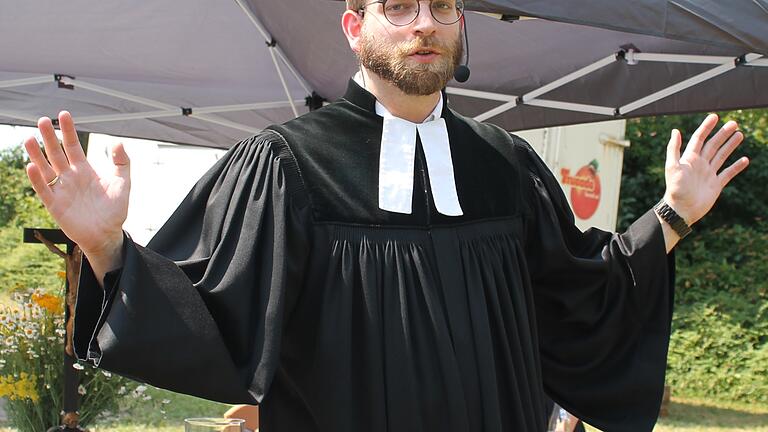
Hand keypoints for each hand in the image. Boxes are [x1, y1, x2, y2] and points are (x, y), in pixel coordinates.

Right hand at [24, 111, 129, 261]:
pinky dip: (36, 179)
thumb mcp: (122, 183)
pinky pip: (43, 190)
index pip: (73, 146)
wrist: (108, 234)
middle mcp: (69, 177)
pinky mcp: (55, 204)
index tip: (64, 114)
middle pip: (56, 153)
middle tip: (43, 120)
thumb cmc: (114, 210)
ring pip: (45, 168)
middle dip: (49, 137)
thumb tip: (117, 142)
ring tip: (30, 138)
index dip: (68, 131)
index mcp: (84, 170)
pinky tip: (32, 166)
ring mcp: (61, 190)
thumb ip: (122, 163)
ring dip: (37, 154)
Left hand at [663, 113, 748, 225]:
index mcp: (689, 159)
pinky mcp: (716, 185)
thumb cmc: (675, 189)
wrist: (681, 210)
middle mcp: (700, 164)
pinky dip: (736, 167)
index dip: (706, 127)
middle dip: (723, 134)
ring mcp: (708, 174)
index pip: (699, 138)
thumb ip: (674, 149)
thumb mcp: (672, 167)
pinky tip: (745, 160)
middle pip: (713, 145)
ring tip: (740, 135)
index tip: (715, 116)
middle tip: (734, 123)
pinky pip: (728, 173)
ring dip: (730, 145)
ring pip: (722, 156)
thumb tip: (675, 130)